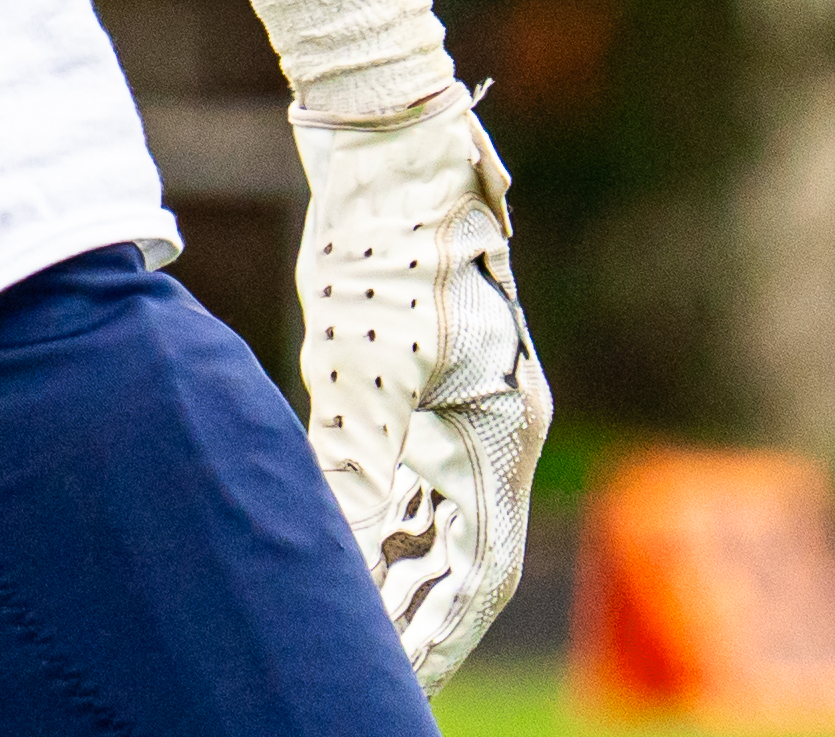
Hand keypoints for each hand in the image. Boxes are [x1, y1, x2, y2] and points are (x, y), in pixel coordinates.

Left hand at [292, 85, 552, 678]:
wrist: (392, 154)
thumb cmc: (389, 251)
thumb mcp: (366, 367)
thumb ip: (357, 465)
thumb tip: (338, 563)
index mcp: (500, 434)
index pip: (478, 571)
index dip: (439, 633)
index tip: (398, 681)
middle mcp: (490, 434)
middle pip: (455, 561)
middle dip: (412, 623)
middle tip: (362, 674)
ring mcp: (457, 415)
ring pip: (427, 527)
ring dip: (390, 584)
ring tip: (344, 638)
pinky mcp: (419, 394)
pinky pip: (400, 485)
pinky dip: (370, 530)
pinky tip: (334, 564)